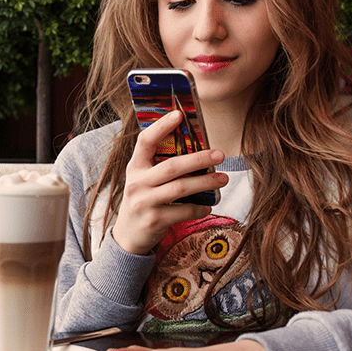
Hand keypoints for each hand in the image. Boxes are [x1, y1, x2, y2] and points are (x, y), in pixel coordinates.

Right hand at [112, 110, 228, 255]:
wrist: (128, 236)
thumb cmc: (143, 200)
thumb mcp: (143, 180)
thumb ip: (159, 165)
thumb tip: (196, 148)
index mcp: (135, 167)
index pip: (145, 141)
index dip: (161, 127)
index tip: (179, 114)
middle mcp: (137, 183)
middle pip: (171, 166)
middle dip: (198, 159)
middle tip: (220, 154)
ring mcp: (144, 203)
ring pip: (181, 188)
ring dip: (206, 182)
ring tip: (223, 179)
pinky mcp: (155, 220)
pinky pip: (183, 211)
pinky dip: (199, 208)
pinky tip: (208, 206)